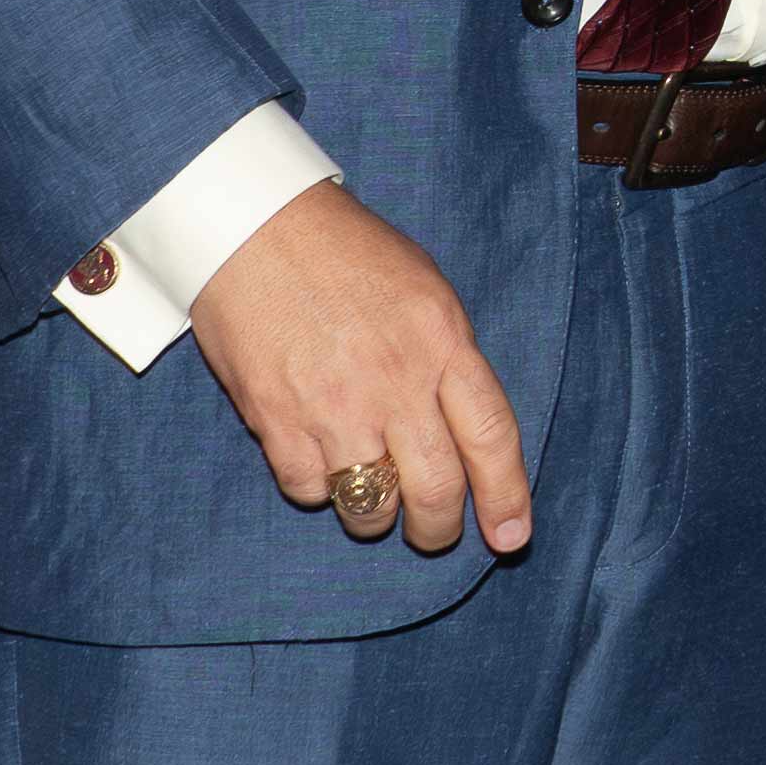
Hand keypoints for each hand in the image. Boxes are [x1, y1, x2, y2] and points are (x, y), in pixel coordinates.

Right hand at [188, 182, 530, 558]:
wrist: (255, 229)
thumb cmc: (345, 252)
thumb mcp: (423, 287)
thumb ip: (446, 355)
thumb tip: (461, 424)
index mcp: (442, 339)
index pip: (491, 434)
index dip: (505, 494)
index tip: (510, 534)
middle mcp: (396, 381)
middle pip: (436, 489)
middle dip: (439, 528)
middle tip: (433, 532)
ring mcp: (335, 408)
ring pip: (372, 508)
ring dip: (376, 515)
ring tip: (370, 490)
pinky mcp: (278, 425)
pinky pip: (309, 492)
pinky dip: (317, 487)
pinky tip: (317, 455)